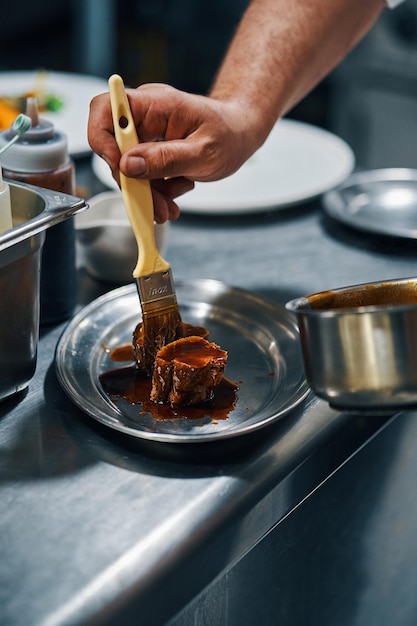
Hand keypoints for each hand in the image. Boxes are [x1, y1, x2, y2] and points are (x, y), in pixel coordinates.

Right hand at [88, 83, 259, 221]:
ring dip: (145, 193)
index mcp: (155, 104)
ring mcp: (146, 134)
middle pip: (115, 148)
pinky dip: (154, 191)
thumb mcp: (203, 152)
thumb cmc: (229, 133)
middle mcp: (144, 116)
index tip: (122, 168)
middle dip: (132, 182)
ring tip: (168, 207)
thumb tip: (129, 165)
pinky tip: (172, 196)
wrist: (240, 134)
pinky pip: (141, 174)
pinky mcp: (150, 150)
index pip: (106, 109)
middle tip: (153, 206)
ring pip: (128, 168)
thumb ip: (166, 159)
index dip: (104, 140)